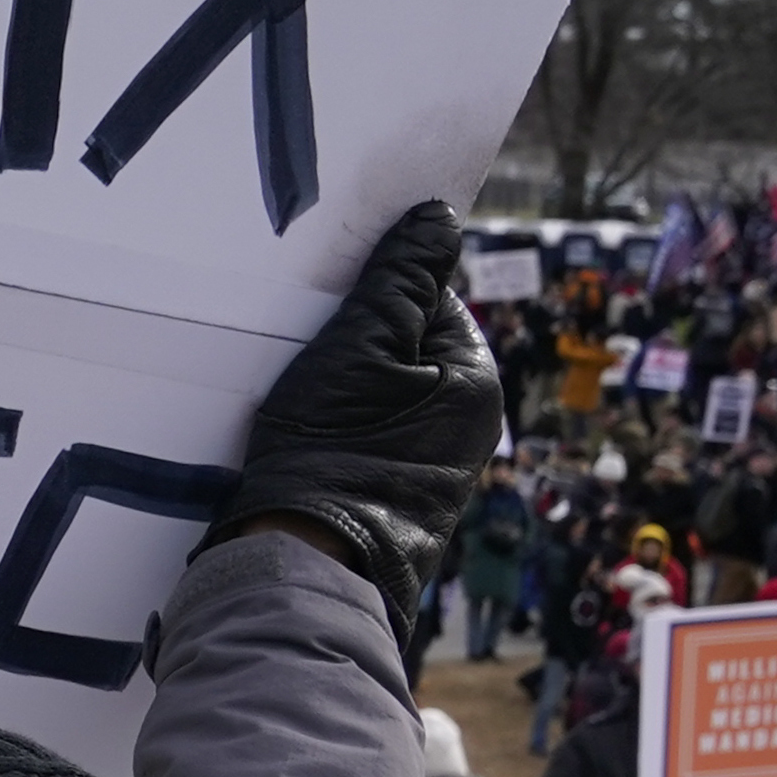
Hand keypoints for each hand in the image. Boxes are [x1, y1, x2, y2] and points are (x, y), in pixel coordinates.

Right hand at [218, 198, 500, 609]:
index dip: (375, 291)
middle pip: (408, 342)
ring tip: (302, 392)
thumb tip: (439, 216)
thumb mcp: (361, 347)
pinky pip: (374, 428)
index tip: (325, 302)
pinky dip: (342, 419)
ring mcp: (436, 460)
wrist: (304, 560)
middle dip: (359, 335)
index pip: (429, 297)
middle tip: (304, 345)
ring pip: (388, 387)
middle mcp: (470, 419)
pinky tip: (308, 429)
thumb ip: (401, 279)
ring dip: (346, 380)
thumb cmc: (332, 450)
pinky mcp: (399, 489)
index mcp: (474, 376)